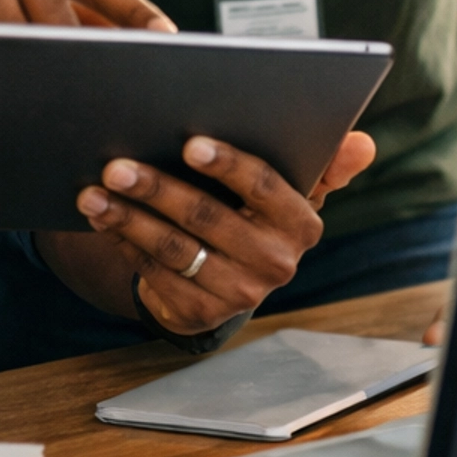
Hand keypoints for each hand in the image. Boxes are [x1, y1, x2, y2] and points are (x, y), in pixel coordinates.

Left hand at [47, 129, 374, 336]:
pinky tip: (100, 218)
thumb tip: (362, 143)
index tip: (190, 143)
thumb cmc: (255, 212)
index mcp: (302, 226)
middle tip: (118, 164)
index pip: (268, 189)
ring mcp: (237, 294)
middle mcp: (276, 265)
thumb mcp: (291, 188)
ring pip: (175, 248)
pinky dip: (123, 242)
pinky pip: (154, 273)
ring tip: (94, 190)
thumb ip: (324, 162)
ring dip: (128, 217)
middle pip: (209, 218)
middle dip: (159, 188)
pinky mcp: (200, 314)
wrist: (228, 276)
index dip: (229, 165)